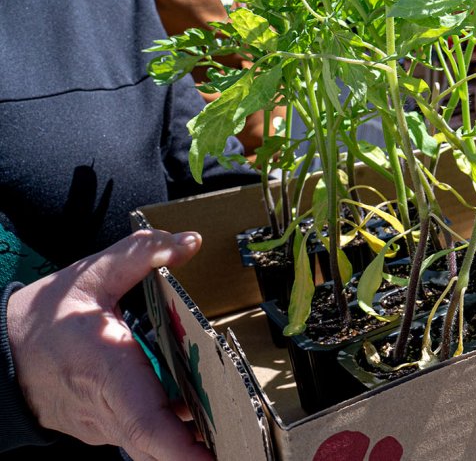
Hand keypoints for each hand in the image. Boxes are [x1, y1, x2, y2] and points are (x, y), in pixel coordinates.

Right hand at [6, 229, 212, 460]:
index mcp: (106, 371)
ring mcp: (101, 424)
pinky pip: (140, 435)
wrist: (0, 348)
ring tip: (234, 432)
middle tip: (246, 444)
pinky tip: (201, 414)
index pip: (147, 423)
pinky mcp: (101, 426)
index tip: (213, 458)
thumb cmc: (45, 315)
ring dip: (188, 442)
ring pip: (150, 443)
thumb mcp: (92, 275)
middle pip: (158, 443)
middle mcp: (105, 407)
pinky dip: (170, 432)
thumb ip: (141, 254)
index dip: (181, 450)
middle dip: (201, 450)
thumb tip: (188, 242)